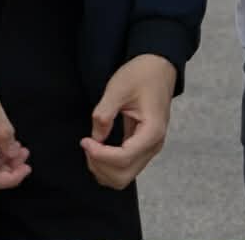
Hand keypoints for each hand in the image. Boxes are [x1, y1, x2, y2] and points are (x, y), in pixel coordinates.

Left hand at [81, 54, 177, 190]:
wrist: (158, 67)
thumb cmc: (142, 75)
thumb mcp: (118, 88)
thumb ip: (104, 115)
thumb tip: (95, 138)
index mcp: (152, 131)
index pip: (123, 158)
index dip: (99, 155)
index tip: (85, 141)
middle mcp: (154, 144)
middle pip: (123, 175)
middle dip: (100, 165)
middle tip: (87, 145)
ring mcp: (150, 148)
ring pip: (123, 177)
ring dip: (103, 169)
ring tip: (91, 147)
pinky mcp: (144, 147)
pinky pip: (125, 168)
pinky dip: (108, 166)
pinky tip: (98, 149)